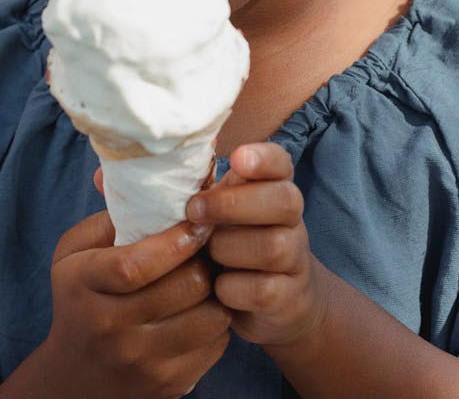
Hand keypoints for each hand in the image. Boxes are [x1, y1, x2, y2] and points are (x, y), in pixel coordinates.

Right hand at [43, 207, 231, 397]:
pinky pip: (216, 343)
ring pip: (209, 317)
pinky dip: (216, 320)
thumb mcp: (75, 253)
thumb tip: (155, 177)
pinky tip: (202, 308)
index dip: (176, 240)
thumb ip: (111, 216)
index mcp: (82, 286)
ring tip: (206, 277)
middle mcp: (108, 328)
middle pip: (183, 288)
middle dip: (204, 261)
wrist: (76, 377)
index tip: (197, 222)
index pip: (135, 265)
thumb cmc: (80, 299)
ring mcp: (140, 360)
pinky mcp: (169, 383)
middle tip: (208, 247)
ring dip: (215, 291)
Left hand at [183, 143, 330, 348]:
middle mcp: (291, 222)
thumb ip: (207, 191)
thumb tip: (164, 166)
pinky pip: (263, 290)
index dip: (263, 158)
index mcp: (274, 192)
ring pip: (274, 246)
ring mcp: (294, 260)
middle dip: (235, 204)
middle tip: (194, 210)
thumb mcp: (222, 215)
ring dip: (230, 248)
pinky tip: (217, 287)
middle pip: (284, 201)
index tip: (237, 158)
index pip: (281, 163)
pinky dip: (232, 288)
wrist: (274, 301)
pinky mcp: (288, 298)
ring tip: (207, 254)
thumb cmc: (233, 245)